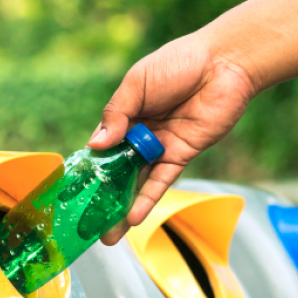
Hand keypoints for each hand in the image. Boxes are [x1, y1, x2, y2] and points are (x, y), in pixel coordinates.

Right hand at [89, 32, 258, 244]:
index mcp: (125, 114)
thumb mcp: (137, 83)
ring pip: (137, 182)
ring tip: (108, 234)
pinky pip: (162, 181)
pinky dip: (148, 199)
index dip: (89, 168)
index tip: (73, 192)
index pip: (101, 146)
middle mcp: (140, 134)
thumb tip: (95, 144)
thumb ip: (116, 114)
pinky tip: (133, 217)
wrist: (224, 63)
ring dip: (122, 208)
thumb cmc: (178, 63)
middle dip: (103, 197)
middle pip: (117, 171)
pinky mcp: (182, 155)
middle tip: (87, 223)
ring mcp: (160, 146)